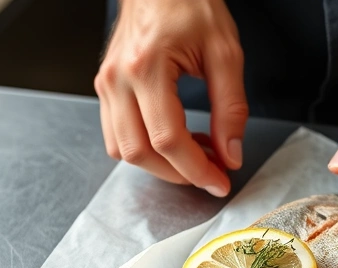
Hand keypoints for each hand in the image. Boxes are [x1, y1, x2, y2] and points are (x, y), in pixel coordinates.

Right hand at [95, 0, 247, 196]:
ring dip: (160, 165)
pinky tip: (175, 140)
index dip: (196, 169)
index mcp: (147, 67)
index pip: (168, 139)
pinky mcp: (106, 87)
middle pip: (139, 153)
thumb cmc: (190, 3)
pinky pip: (116, 135)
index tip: (221, 181)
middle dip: (178, 174)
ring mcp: (106, 84)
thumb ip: (231, 108)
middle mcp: (118, 79)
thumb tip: (230, 154)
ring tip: (195, 154)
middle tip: (212, 173)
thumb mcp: (225, 52)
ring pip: (122, 150)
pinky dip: (145, 149)